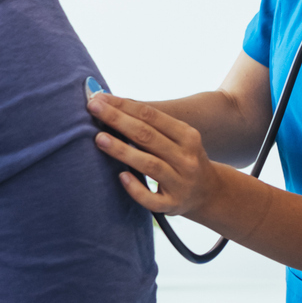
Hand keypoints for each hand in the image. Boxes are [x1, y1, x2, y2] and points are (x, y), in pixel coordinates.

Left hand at [87, 92, 223, 217]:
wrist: (208, 193)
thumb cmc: (182, 158)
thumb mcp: (177, 138)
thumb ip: (150, 125)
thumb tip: (110, 104)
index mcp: (187, 135)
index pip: (151, 115)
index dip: (123, 105)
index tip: (99, 98)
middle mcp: (186, 158)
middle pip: (147, 136)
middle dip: (118, 120)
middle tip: (93, 108)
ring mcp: (180, 183)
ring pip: (149, 164)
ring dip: (123, 151)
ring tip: (99, 138)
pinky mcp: (173, 205)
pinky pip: (152, 199)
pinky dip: (136, 188)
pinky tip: (121, 177)